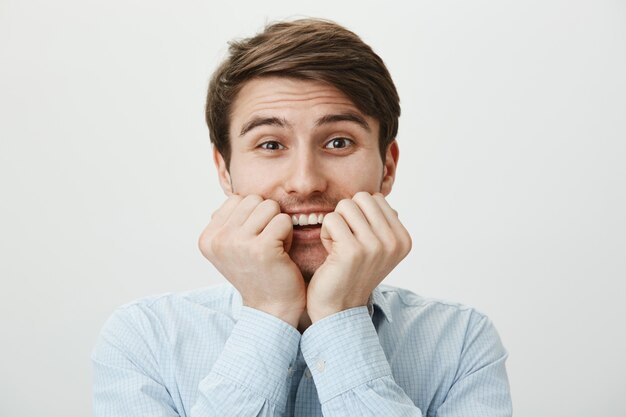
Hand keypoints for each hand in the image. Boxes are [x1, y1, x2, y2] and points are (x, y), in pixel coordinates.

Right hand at [198, 195, 305, 326]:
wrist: (271, 308)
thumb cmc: (257, 273)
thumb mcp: (232, 247)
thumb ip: (229, 221)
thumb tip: (234, 195)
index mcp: (207, 238)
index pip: (236, 199)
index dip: (252, 215)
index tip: (252, 240)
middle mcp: (218, 240)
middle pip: (254, 199)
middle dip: (266, 217)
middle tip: (266, 243)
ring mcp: (238, 244)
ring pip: (270, 206)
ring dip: (278, 225)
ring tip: (273, 247)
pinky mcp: (262, 249)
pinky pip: (283, 221)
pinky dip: (288, 235)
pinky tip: (282, 253)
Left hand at [306, 192, 411, 321]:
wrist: (339, 308)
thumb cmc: (353, 272)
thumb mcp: (378, 248)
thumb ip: (381, 222)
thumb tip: (379, 198)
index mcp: (403, 239)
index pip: (376, 198)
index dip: (361, 214)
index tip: (359, 239)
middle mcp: (394, 242)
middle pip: (362, 198)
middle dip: (348, 215)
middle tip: (346, 239)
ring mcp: (375, 246)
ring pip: (345, 206)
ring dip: (336, 224)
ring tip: (339, 246)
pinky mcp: (352, 251)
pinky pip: (331, 219)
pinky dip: (325, 233)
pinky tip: (331, 252)